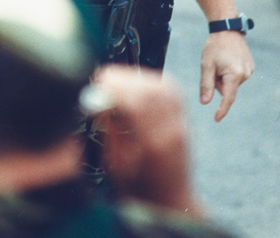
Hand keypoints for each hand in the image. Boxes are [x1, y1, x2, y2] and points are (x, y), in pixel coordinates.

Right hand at [93, 66, 201, 214]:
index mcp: (153, 146)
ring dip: (138, 77)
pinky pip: (171, 90)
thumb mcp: (115, 164)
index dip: (115, 86)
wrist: (171, 203)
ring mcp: (181, 125)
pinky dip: (152, 81)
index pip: (136, 102)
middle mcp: (172, 131)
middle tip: (103, 76)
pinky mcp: (183, 120)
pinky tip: (136, 83)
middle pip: (151, 90)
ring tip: (116, 78)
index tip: (97, 81)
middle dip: (124, 78)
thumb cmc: (140, 190)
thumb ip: (108, 130)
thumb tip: (96, 100)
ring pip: (163, 86)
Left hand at [200, 31, 254, 121]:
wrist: (227, 29)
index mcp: (234, 75)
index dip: (222, 109)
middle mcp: (245, 74)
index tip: (216, 119)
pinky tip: (227, 59)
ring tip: (221, 60)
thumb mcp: (206, 65)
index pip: (228, 98)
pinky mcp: (251, 67)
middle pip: (227, 89)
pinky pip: (237, 77)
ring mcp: (250, 70)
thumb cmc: (215, 46)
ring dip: (224, 77)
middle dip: (218, 82)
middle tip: (213, 66)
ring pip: (231, 83)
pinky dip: (229, 73)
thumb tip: (205, 102)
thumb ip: (206, 84)